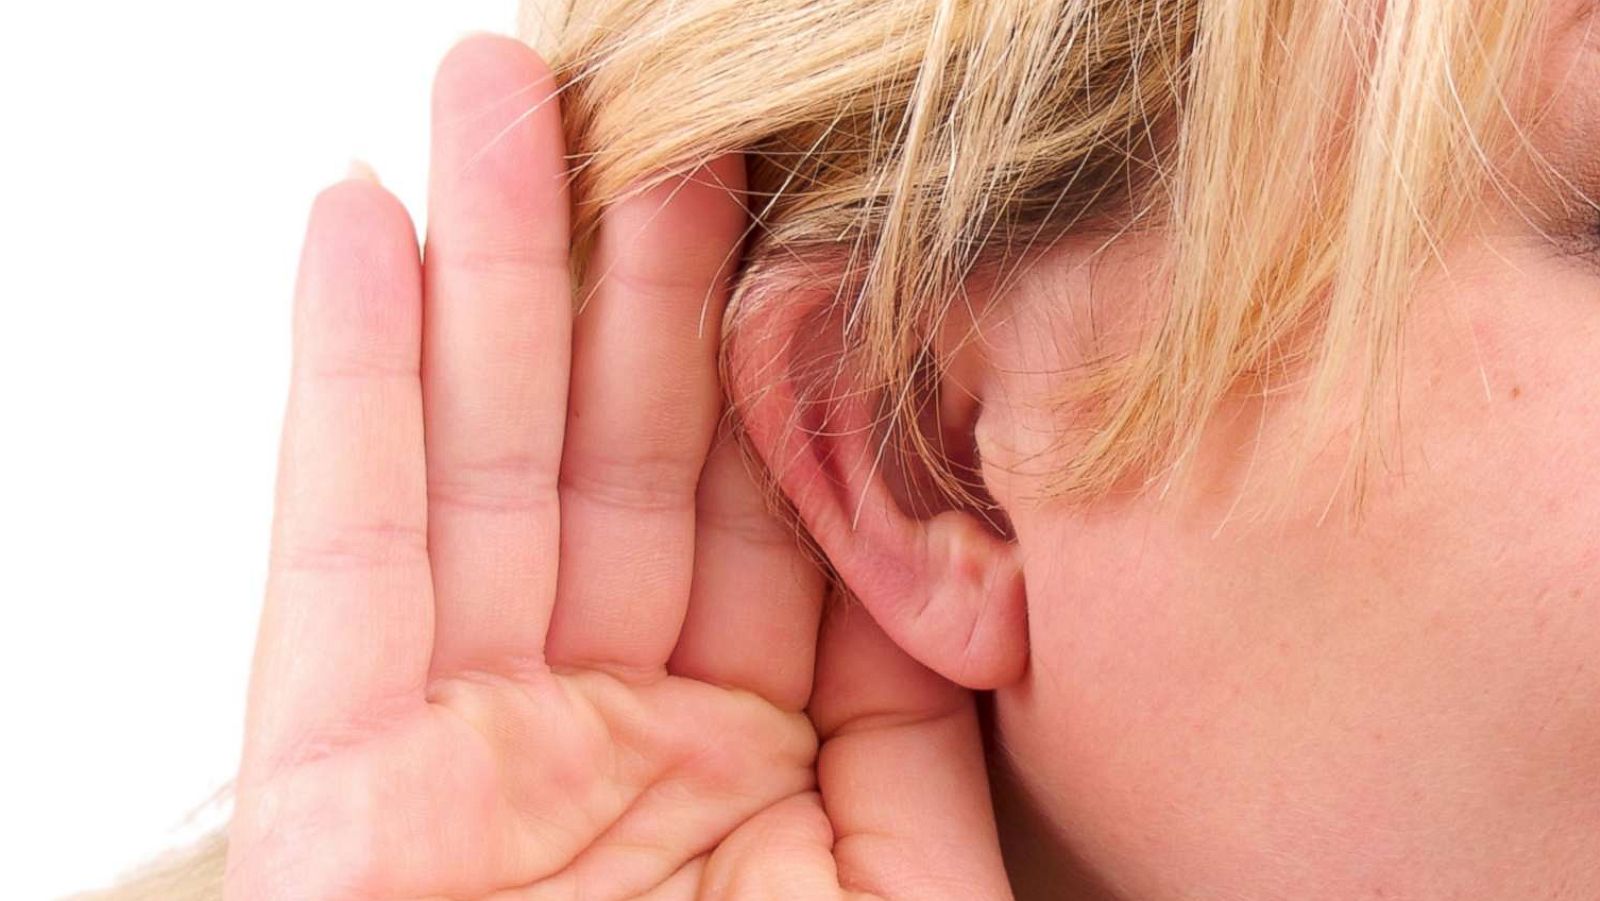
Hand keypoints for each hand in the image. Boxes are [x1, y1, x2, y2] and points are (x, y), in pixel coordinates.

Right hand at [226, 35, 1011, 899]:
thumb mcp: (899, 886)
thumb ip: (917, 723)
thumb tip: (951, 539)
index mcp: (752, 759)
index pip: (755, 512)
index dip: (757, 351)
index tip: (772, 201)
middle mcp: (608, 730)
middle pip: (611, 455)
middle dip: (611, 270)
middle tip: (619, 99)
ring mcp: (469, 747)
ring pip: (474, 465)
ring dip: (476, 274)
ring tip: (491, 99)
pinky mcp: (336, 788)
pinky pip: (338, 556)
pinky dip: (339, 390)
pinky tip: (361, 234)